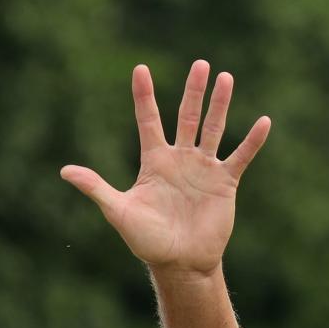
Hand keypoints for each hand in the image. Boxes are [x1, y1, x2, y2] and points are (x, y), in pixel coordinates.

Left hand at [60, 60, 270, 276]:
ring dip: (219, 105)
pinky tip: (263, 122)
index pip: (148, 121)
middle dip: (192, 91)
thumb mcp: (118, 211)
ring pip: (213, 128)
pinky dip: (252, 141)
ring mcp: (203, 169)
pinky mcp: (224, 182)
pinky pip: (240, 156)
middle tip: (200, 64)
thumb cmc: (146, 240)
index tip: (140, 69)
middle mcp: (180, 159)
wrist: (179, 263)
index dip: (144, 97)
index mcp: (154, 162)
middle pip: (186, 117)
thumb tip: (64, 171)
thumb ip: (95, 188)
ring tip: (225, 78)